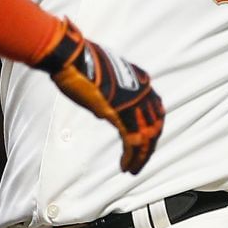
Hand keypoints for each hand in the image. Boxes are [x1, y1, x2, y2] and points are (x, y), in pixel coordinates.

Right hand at [40, 20, 164, 173]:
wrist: (71, 57)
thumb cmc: (80, 64)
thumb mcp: (104, 78)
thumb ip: (112, 95)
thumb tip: (107, 112)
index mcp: (141, 82)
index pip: (156, 111)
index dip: (152, 130)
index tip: (144, 142)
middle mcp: (143, 92)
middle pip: (155, 127)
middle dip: (148, 148)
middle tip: (139, 162)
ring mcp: (134, 103)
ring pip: (147, 138)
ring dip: (141, 158)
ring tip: (132, 169)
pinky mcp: (121, 114)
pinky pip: (133, 142)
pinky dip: (131, 157)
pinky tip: (125, 167)